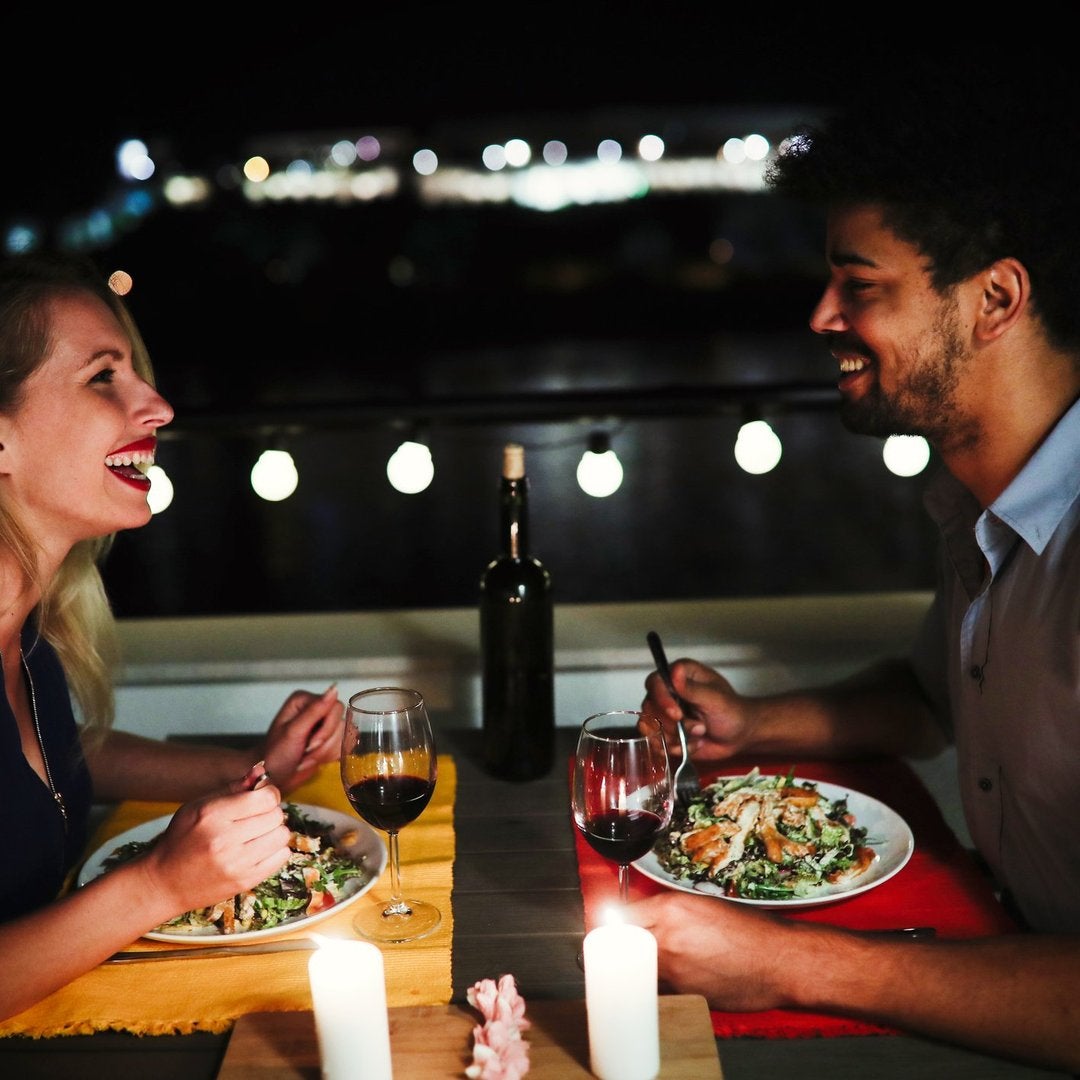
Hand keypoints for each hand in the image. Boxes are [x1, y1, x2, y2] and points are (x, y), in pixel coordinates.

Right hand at [139, 785, 291, 915]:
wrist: (164, 883)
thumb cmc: (182, 839)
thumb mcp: (198, 806)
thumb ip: (233, 788)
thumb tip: (261, 771)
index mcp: (213, 815)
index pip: (266, 798)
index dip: (269, 793)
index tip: (261, 798)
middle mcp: (225, 839)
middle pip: (276, 815)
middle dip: (271, 812)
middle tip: (256, 818)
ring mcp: (236, 863)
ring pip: (282, 835)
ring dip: (274, 831)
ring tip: (258, 834)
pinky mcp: (244, 881)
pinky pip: (282, 857)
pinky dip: (275, 850)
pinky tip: (259, 849)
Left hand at [257, 685, 345, 792]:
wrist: (271, 777)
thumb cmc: (275, 755)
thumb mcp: (294, 732)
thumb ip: (314, 710)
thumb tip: (334, 689)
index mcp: (305, 700)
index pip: (334, 707)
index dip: (327, 728)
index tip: (311, 743)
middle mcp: (316, 708)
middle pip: (340, 722)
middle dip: (324, 743)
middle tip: (306, 751)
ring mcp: (323, 724)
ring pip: (343, 736)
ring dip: (324, 752)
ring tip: (306, 757)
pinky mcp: (328, 738)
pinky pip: (343, 745)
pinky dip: (329, 756)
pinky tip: (314, 759)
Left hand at [623, 892, 795, 1011]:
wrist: (780, 960)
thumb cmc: (750, 930)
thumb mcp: (704, 906)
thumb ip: (669, 912)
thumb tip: (643, 920)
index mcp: (670, 907)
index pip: (622, 915)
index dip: (614, 925)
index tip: (610, 930)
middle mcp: (666, 935)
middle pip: (623, 944)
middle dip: (620, 949)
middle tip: (622, 952)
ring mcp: (674, 968)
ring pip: (638, 970)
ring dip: (638, 970)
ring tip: (651, 967)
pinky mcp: (685, 993)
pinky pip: (660, 990)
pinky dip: (660, 987)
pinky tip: (675, 981)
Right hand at [642, 658, 753, 761]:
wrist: (739, 736)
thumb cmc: (732, 711)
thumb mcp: (714, 699)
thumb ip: (692, 688)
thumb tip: (674, 671)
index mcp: (679, 676)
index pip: (655, 682)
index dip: (661, 699)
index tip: (677, 714)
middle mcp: (668, 692)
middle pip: (649, 707)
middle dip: (673, 724)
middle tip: (699, 728)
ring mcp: (664, 713)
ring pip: (651, 727)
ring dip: (676, 737)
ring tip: (700, 734)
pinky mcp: (665, 732)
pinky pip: (657, 743)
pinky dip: (676, 748)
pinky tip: (694, 744)